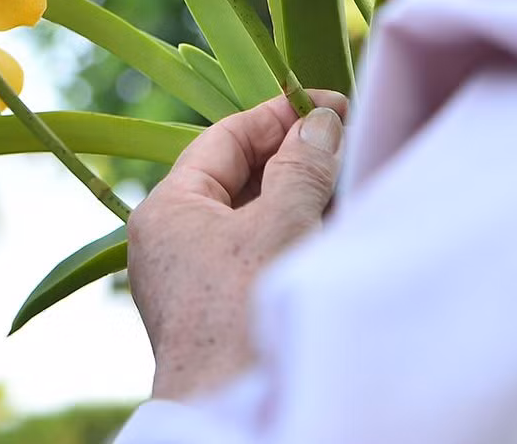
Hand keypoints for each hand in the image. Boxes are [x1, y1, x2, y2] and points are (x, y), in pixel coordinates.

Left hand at [127, 91, 347, 400]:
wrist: (234, 412)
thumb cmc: (245, 314)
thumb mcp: (281, 224)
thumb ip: (302, 167)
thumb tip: (320, 123)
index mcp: (167, 209)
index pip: (225, 139)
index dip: (279, 115)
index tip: (329, 104)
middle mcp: (172, 241)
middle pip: (239, 178)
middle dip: (295, 160)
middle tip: (348, 143)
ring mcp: (194, 280)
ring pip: (253, 220)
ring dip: (300, 202)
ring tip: (349, 185)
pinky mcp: (220, 313)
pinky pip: (259, 257)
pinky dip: (295, 240)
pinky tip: (333, 236)